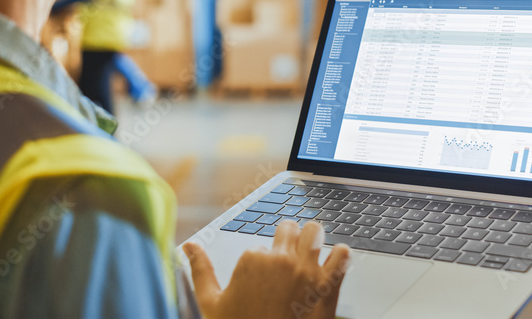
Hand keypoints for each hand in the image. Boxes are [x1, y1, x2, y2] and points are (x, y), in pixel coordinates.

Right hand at [184, 221, 351, 318]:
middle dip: (288, 239)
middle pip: (290, 228)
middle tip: (287, 257)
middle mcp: (281, 260)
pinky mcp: (327, 287)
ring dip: (313, 240)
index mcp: (252, 259)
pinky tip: (335, 262)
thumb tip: (189, 246)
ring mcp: (307, 272)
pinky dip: (340, 256)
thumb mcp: (212, 303)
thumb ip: (201, 270)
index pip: (262, 243)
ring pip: (316, 233)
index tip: (262, 275)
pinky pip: (342, 257)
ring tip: (310, 251)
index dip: (262, 258)